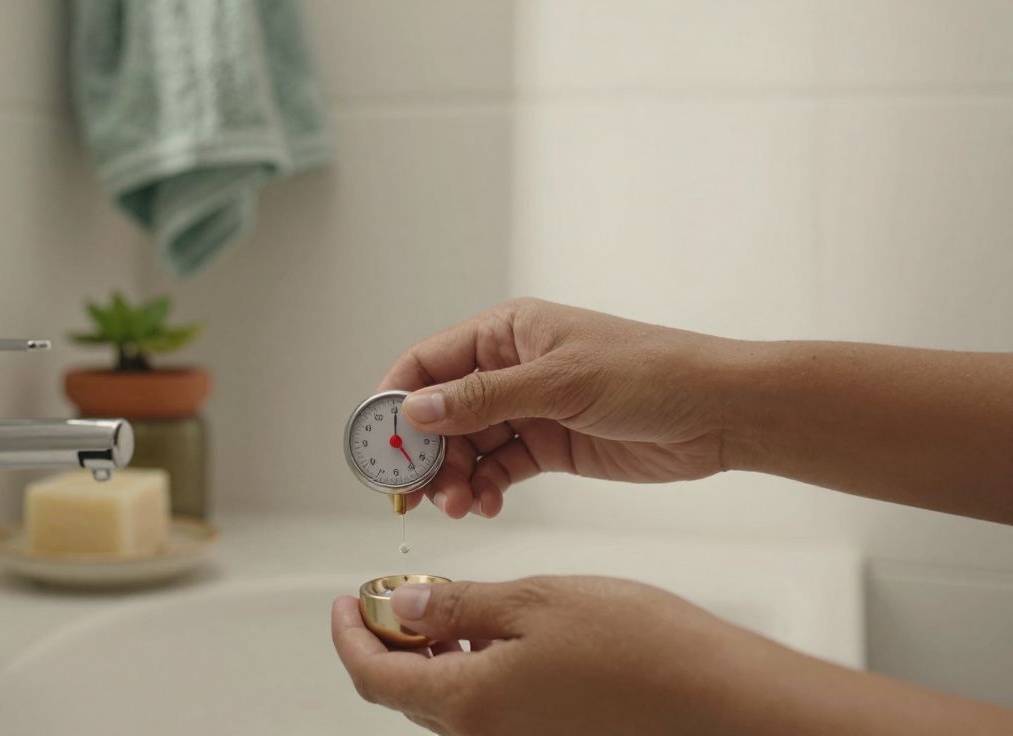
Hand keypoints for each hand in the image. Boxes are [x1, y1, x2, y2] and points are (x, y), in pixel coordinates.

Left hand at [331, 576, 777, 734]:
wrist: (715, 696)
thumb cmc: (638, 646)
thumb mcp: (532, 602)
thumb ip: (456, 608)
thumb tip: (401, 607)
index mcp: (470, 705)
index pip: (374, 678)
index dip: (351, 637)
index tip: (347, 604)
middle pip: (407, 695)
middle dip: (392, 643)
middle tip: (398, 596)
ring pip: (447, 705)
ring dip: (432, 660)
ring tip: (449, 611)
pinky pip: (487, 715)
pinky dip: (472, 677)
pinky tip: (494, 641)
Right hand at [381, 298, 739, 517]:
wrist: (719, 412)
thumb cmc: (650, 374)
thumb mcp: (560, 383)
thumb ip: (484, 399)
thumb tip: (418, 410)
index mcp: (508, 332)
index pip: (430, 362)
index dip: (398, 401)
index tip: (378, 445)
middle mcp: (512, 368)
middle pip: (442, 411)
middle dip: (426, 452)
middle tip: (415, 494)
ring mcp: (530, 409)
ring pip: (469, 446)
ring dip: (456, 478)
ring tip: (461, 506)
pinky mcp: (550, 446)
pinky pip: (500, 469)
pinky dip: (487, 489)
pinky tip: (487, 506)